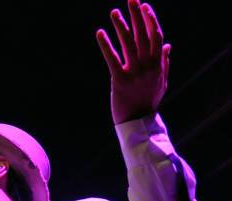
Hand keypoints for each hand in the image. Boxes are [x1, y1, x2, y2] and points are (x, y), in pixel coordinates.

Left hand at [96, 0, 169, 123]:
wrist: (138, 122)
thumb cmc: (148, 101)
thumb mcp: (161, 81)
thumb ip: (164, 62)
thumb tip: (167, 44)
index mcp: (157, 63)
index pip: (156, 35)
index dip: (150, 19)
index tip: (144, 6)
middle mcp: (148, 65)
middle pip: (143, 34)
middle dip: (137, 15)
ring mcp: (134, 72)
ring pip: (128, 44)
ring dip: (121, 25)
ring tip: (114, 12)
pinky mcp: (119, 80)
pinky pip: (112, 59)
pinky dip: (106, 45)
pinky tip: (100, 33)